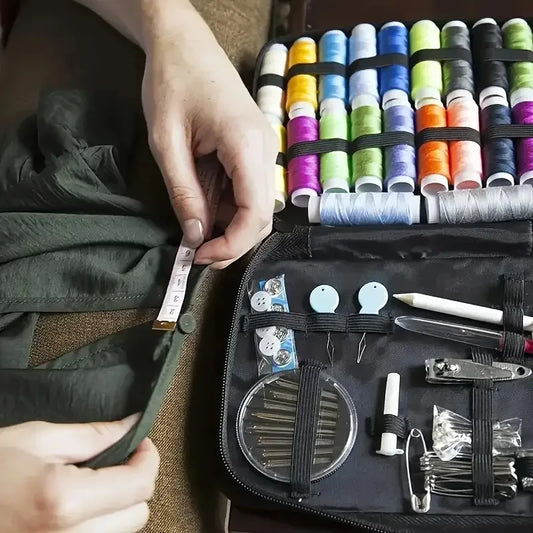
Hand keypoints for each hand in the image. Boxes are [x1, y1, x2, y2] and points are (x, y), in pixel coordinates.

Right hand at [0, 414, 158, 532]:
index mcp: (64, 502)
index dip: (148, 458)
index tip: (140, 443)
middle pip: (137, 515)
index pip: (139, 485)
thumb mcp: (36, 438)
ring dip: (119, 508)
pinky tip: (82, 509)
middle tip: (121, 460)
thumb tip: (132, 425)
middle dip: (136, 483)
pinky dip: (99, 528)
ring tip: (98, 484)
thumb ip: (93, 434)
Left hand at [141, 2, 276, 267]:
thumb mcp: (166, 142)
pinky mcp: (255, 151)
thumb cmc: (172, 82)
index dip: (231, 245)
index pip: (256, 214)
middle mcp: (265, 151)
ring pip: (257, 208)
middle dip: (232, 242)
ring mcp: (264, 151)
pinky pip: (248, 192)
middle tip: (196, 252)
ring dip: (228, 226)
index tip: (199, 256)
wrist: (184, 43)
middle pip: (263, 217)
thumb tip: (195, 236)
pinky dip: (227, 208)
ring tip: (194, 226)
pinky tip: (203, 205)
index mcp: (247, 145)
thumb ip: (183, 192)